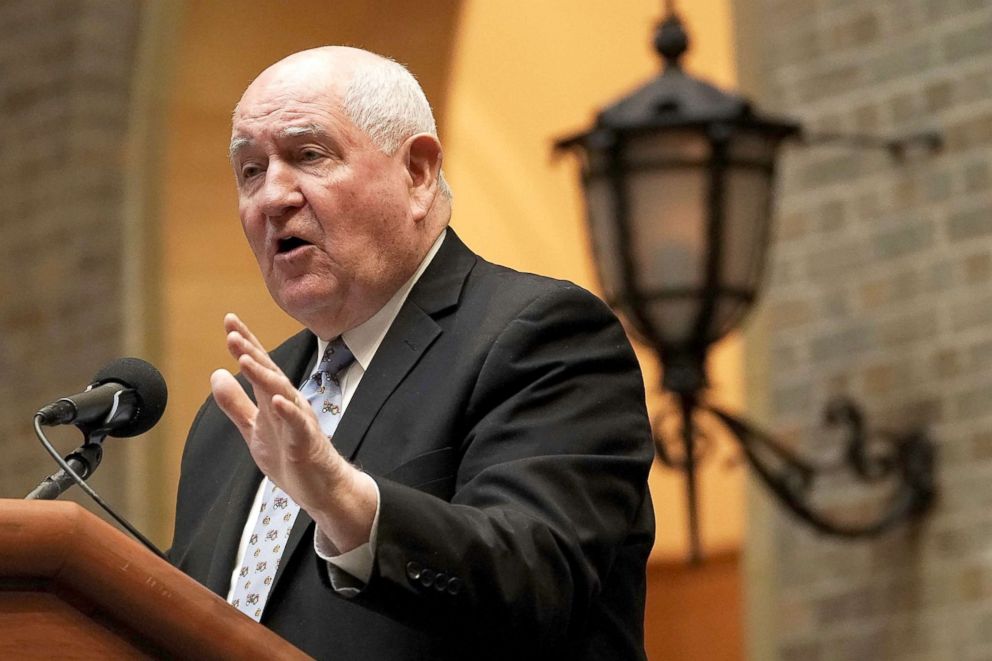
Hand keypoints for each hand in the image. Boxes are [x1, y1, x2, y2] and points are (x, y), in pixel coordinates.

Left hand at [210, 313, 375, 552]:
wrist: (320, 487)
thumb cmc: (290, 455)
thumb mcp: (254, 428)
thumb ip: (235, 403)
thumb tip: (216, 373)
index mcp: (274, 398)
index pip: (258, 365)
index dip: (245, 343)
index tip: (229, 321)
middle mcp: (288, 403)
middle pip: (269, 372)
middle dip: (251, 351)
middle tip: (232, 332)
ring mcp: (298, 421)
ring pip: (281, 392)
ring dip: (264, 375)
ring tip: (245, 359)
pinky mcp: (306, 442)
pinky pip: (297, 424)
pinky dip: (287, 411)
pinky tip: (275, 400)